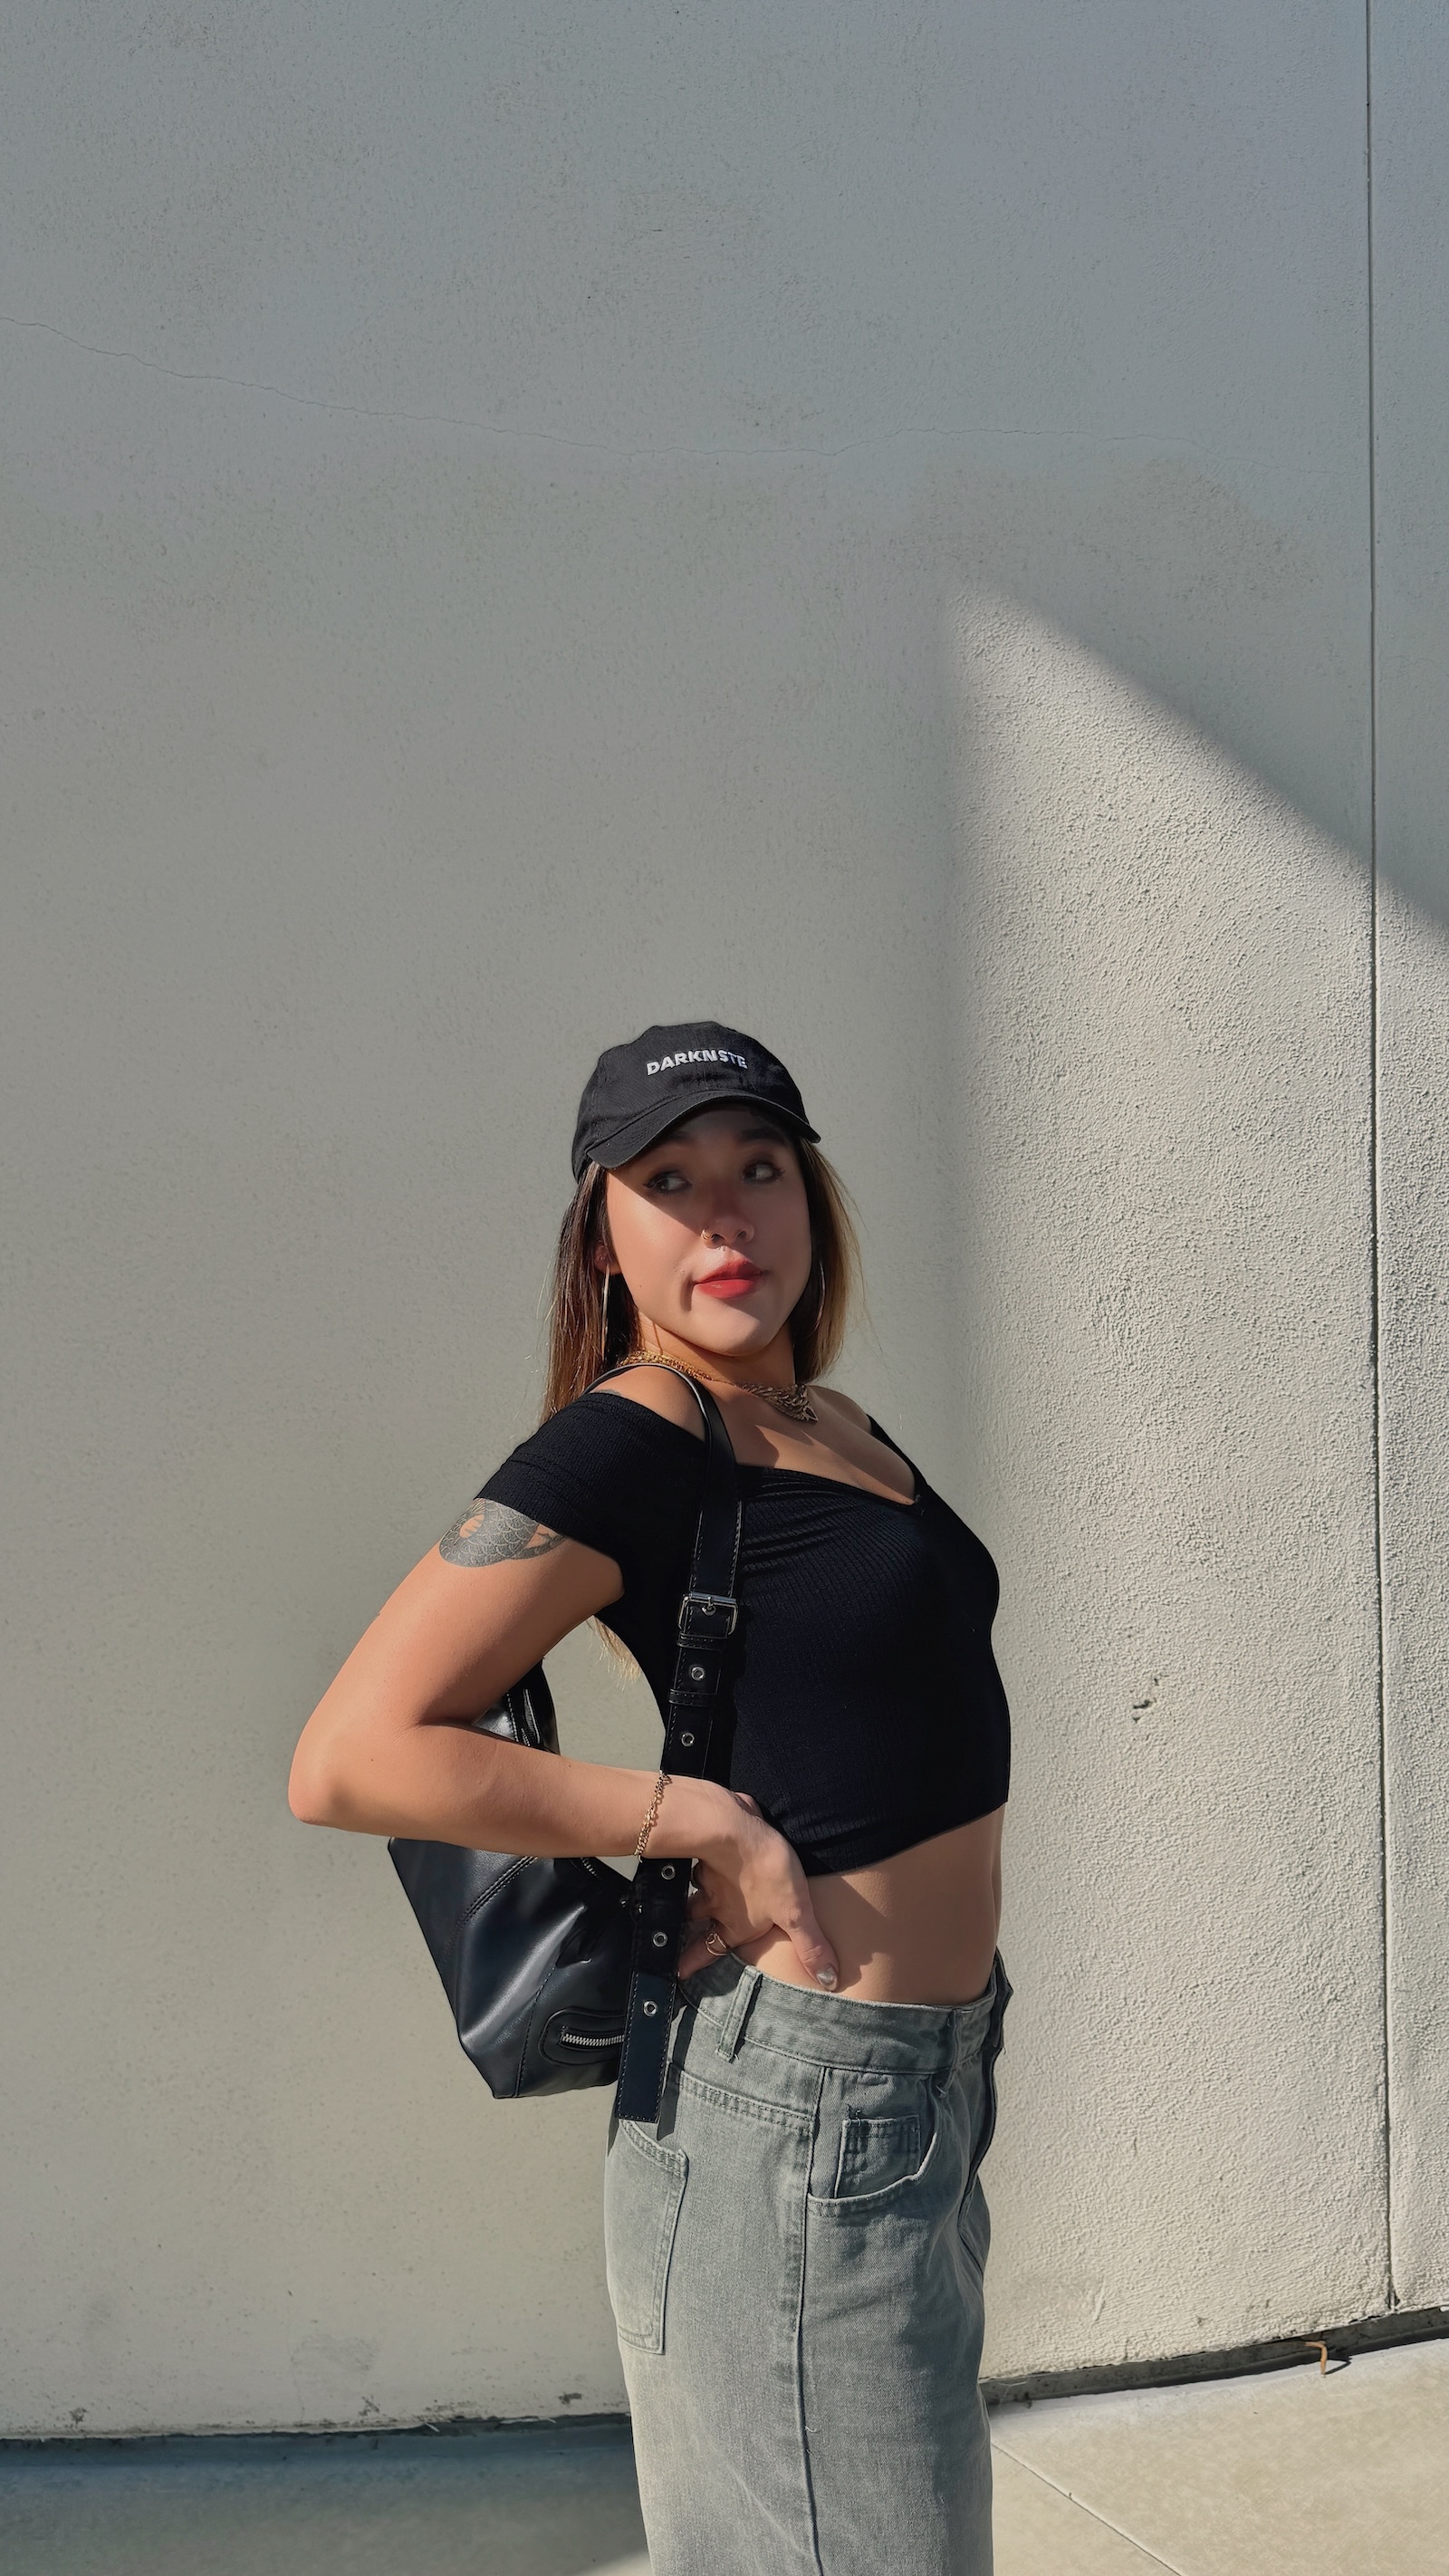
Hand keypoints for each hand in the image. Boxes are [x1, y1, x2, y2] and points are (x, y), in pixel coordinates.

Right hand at [676, 1791, 839, 1987]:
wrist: (736, 1828)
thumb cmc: (766, 1872)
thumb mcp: (796, 1912)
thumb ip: (810, 1946)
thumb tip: (829, 1982)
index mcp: (734, 1924)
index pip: (708, 1950)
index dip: (691, 1963)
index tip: (677, 1973)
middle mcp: (717, 1905)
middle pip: (693, 1922)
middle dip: (684, 1930)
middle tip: (675, 1938)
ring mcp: (710, 1877)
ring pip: (695, 1891)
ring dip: (691, 1897)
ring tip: (688, 1901)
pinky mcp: (712, 1849)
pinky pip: (703, 1861)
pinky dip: (703, 1864)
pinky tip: (709, 1859)